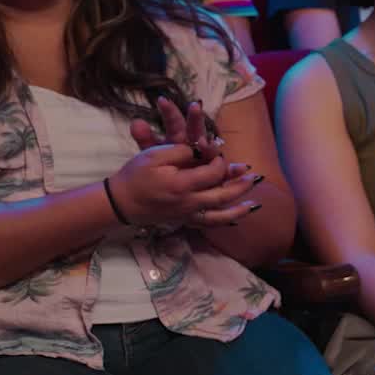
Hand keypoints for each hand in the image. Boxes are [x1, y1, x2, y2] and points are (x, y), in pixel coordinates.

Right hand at [107, 143, 261, 228]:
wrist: (119, 202)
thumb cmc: (135, 176)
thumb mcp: (154, 155)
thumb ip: (180, 151)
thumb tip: (201, 150)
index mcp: (181, 184)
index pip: (213, 172)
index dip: (220, 162)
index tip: (220, 154)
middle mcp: (188, 203)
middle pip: (223, 195)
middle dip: (240, 186)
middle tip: (254, 177)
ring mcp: (187, 214)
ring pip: (219, 214)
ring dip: (239, 208)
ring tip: (254, 204)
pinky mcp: (183, 221)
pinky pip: (208, 224)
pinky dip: (224, 221)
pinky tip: (236, 219)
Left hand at [129, 96, 223, 163]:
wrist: (173, 189)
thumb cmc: (164, 168)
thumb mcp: (152, 153)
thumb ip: (145, 139)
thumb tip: (136, 121)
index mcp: (178, 137)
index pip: (174, 121)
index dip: (169, 112)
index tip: (162, 100)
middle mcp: (194, 143)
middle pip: (195, 128)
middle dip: (195, 118)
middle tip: (194, 106)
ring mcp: (206, 156)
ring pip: (208, 146)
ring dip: (208, 142)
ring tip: (204, 141)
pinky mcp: (216, 169)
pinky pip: (219, 166)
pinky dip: (218, 163)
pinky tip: (219, 160)